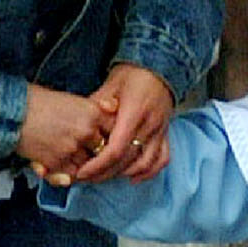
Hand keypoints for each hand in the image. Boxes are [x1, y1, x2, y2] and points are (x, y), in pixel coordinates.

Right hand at [19, 84, 117, 186]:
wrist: (12, 111)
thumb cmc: (41, 102)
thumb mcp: (73, 100)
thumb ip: (95, 108)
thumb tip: (113, 107)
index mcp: (94, 112)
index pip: (117, 131)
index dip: (115, 138)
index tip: (113, 142)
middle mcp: (86, 131)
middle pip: (105, 151)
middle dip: (103, 156)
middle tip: (101, 159)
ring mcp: (72, 148)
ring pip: (90, 166)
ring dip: (87, 168)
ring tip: (84, 168)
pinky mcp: (56, 162)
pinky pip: (71, 176)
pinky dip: (71, 176)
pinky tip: (68, 172)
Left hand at [76, 63, 176, 183]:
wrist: (160, 67)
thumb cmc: (132, 75)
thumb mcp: (110, 84)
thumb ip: (98, 104)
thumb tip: (83, 121)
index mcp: (135, 113)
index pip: (116, 149)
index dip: (98, 165)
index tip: (82, 172)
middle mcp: (150, 125)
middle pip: (128, 160)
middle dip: (105, 173)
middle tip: (85, 179)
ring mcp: (160, 131)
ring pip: (145, 163)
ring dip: (124, 174)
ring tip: (104, 177)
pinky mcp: (165, 134)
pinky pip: (162, 159)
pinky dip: (148, 172)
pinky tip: (133, 177)